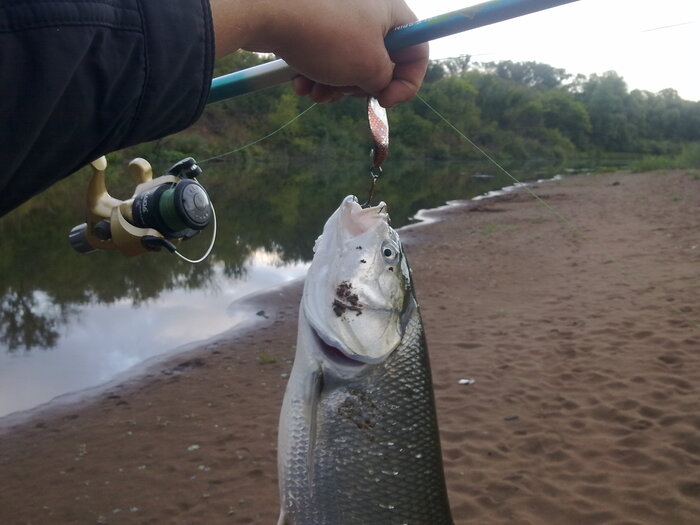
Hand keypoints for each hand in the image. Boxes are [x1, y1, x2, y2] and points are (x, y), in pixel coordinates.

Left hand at [210, 0, 427, 107]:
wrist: (266, 11)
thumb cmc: (325, 35)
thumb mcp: (368, 66)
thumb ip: (384, 80)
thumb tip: (378, 84)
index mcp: (391, 13)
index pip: (417, 50)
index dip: (408, 82)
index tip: (386, 101)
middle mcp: (368, 11)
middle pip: (379, 61)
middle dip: (358, 87)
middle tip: (343, 93)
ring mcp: (338, 17)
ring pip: (347, 64)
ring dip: (333, 87)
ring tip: (315, 92)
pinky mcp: (313, 25)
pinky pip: (323, 57)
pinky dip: (315, 75)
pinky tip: (299, 83)